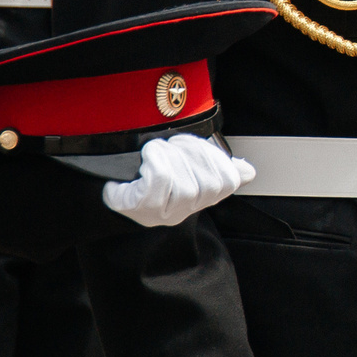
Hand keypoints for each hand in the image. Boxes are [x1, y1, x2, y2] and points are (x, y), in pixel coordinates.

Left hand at [104, 135, 257, 228]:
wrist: (110, 185)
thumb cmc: (147, 176)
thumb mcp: (185, 169)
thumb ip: (218, 168)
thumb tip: (246, 171)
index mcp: (197, 200)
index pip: (228, 183)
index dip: (218, 160)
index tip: (195, 145)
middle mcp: (182, 213)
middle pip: (208, 185)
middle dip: (193, 154)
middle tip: (175, 142)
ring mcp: (161, 214)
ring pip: (185, 185)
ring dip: (173, 156)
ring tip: (159, 147)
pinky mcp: (140, 208)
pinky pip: (160, 182)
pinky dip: (158, 161)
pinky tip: (149, 154)